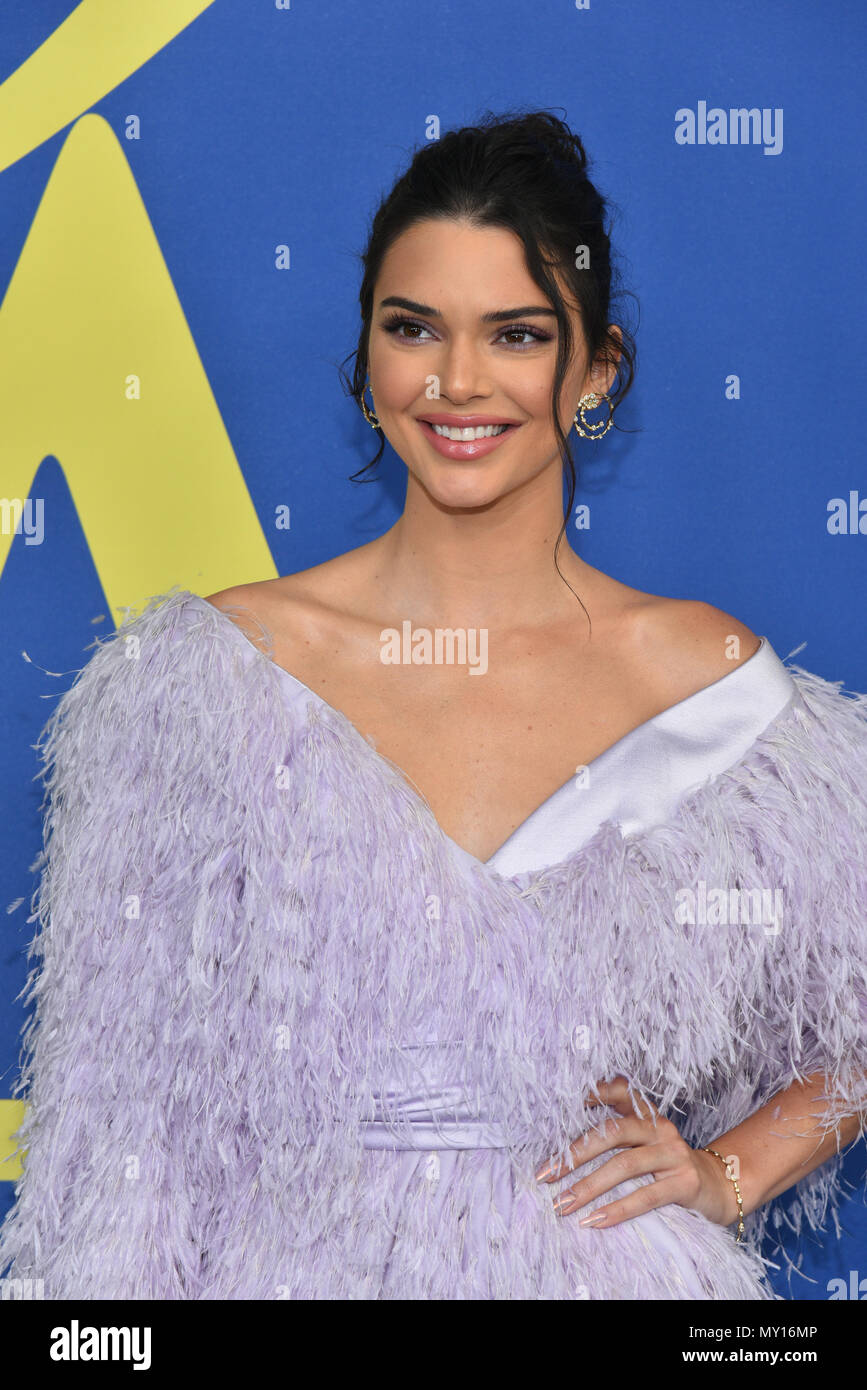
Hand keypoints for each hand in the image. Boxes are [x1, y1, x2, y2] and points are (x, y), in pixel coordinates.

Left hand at [534, 1076, 737, 1230]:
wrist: (719, 1187)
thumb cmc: (669, 1166)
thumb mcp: (647, 1143)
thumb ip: (618, 1133)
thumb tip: (566, 1144)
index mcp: (648, 1115)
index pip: (621, 1092)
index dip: (595, 1092)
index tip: (565, 1102)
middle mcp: (661, 1129)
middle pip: (613, 1133)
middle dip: (575, 1154)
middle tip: (546, 1175)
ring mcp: (674, 1155)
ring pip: (624, 1165)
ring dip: (588, 1187)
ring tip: (563, 1205)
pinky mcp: (685, 1183)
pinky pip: (645, 1197)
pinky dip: (616, 1210)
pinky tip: (593, 1221)